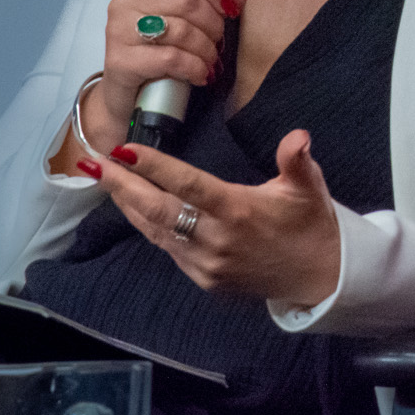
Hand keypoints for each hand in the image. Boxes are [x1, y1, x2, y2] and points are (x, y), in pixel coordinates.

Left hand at [76, 130, 341, 306]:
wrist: (320, 278)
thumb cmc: (311, 225)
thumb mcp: (310, 188)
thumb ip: (297, 160)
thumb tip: (297, 136)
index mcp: (238, 211)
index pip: (187, 183)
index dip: (153, 166)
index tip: (125, 149)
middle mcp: (216, 239)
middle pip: (158, 208)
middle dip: (123, 184)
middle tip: (95, 162)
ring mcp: (206, 263)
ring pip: (156, 231)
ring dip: (128, 205)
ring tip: (105, 180)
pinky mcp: (204, 279)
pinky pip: (168, 249)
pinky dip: (148, 227)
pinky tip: (135, 209)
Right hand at [83, 0, 249, 151]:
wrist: (128, 94)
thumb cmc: (158, 49)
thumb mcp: (185, 18)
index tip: (229, 6)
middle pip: (186, 0)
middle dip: (213, 24)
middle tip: (217, 40)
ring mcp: (118, 29)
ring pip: (181, 30)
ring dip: (206, 49)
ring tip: (210, 60)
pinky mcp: (119, 60)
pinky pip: (171, 58)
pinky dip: (194, 67)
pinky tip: (200, 74)